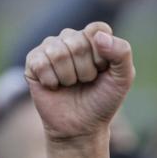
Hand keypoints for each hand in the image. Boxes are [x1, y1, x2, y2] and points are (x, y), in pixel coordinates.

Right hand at [25, 22, 134, 143]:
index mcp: (93, 37)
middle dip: (85, 69)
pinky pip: (40, 62)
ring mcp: (50, 48)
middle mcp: (70, 38)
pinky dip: (51, 80)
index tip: (102, 70)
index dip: (100, 55)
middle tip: (85, 82)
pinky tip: (55, 87)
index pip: (96, 30)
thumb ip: (122, 52)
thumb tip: (98, 36)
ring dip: (68, 76)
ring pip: (58, 52)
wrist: (81, 127)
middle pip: (76, 42)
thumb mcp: (123, 78)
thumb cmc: (102, 101)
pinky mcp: (33, 62)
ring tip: (71, 85)